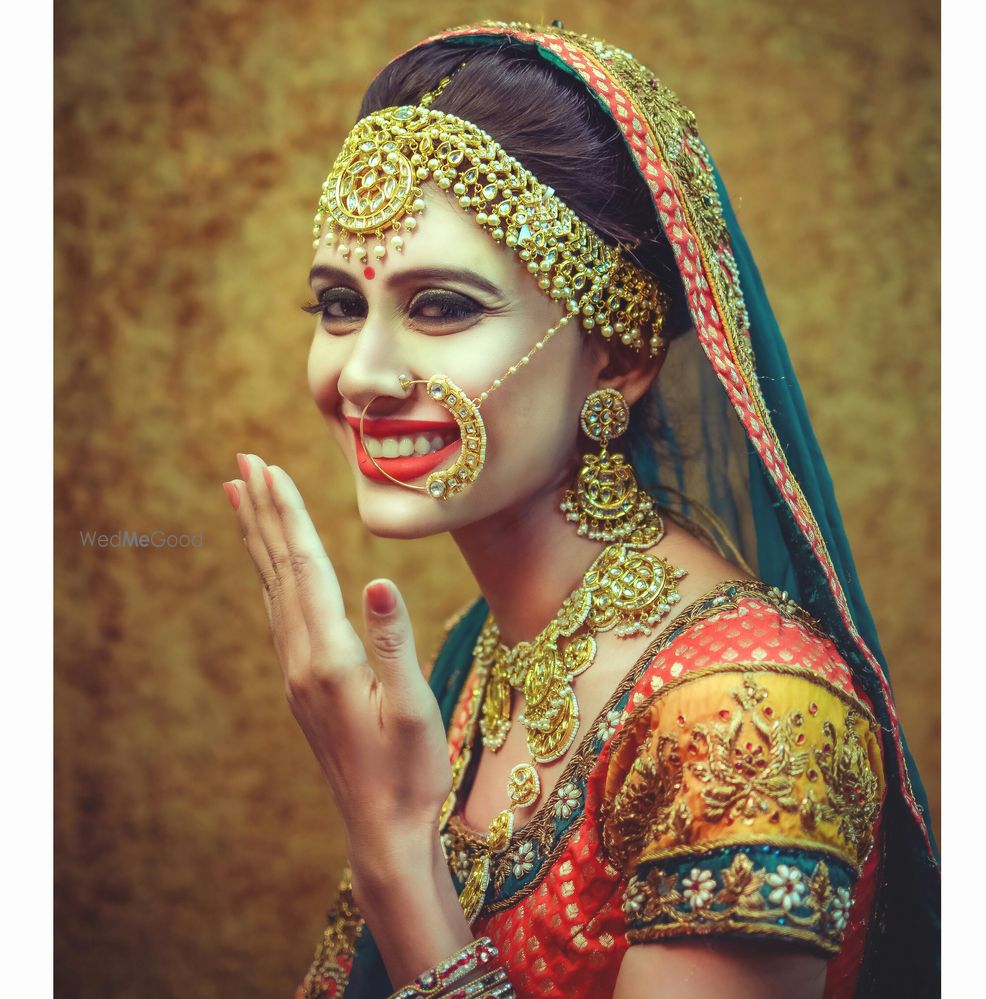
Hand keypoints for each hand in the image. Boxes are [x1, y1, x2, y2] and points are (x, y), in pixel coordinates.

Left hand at [222, 452, 453, 848]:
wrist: (383, 827)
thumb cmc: (410, 771)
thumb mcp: (413, 708)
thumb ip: (394, 642)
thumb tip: (379, 580)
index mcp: (329, 659)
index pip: (305, 569)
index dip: (289, 516)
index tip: (270, 469)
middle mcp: (301, 661)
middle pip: (278, 570)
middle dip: (262, 513)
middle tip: (242, 462)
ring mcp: (296, 674)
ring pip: (272, 589)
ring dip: (260, 539)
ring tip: (243, 499)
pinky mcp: (302, 684)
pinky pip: (280, 613)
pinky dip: (270, 575)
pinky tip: (271, 565)